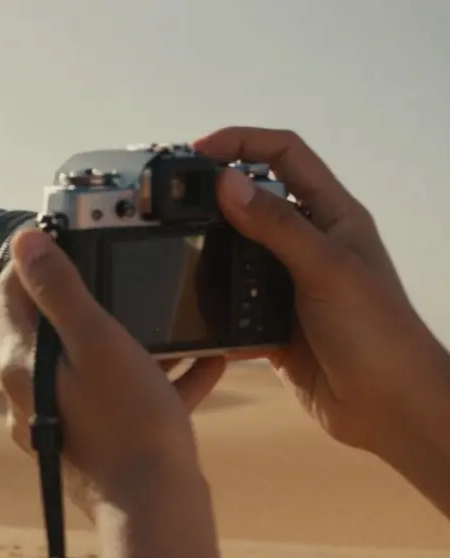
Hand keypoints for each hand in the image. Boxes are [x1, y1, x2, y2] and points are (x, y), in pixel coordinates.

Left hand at [0, 227, 225, 510]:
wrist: (156, 514)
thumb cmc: (129, 427)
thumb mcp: (98, 341)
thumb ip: (60, 289)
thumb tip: (25, 241)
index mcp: (23, 364)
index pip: (10, 291)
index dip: (36, 254)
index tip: (68, 230)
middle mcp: (30, 393)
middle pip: (52, 325)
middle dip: (92, 291)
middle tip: (125, 262)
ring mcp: (62, 420)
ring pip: (93, 361)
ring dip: (134, 335)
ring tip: (174, 313)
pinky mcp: (95, 442)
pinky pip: (123, 396)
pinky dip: (157, 376)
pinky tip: (205, 362)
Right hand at [194, 127, 449, 453]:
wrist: (389, 409)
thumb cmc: (378, 333)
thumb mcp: (326, 269)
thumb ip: (276, 225)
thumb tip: (227, 181)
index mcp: (332, 216)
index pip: (285, 156)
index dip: (243, 143)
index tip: (198, 150)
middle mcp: (309, 244)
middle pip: (252, 200)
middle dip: (213, 196)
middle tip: (172, 201)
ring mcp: (288, 284)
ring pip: (234, 252)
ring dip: (207, 252)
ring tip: (177, 253)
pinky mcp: (270, 323)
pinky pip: (230, 302)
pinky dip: (211, 304)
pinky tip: (195, 308)